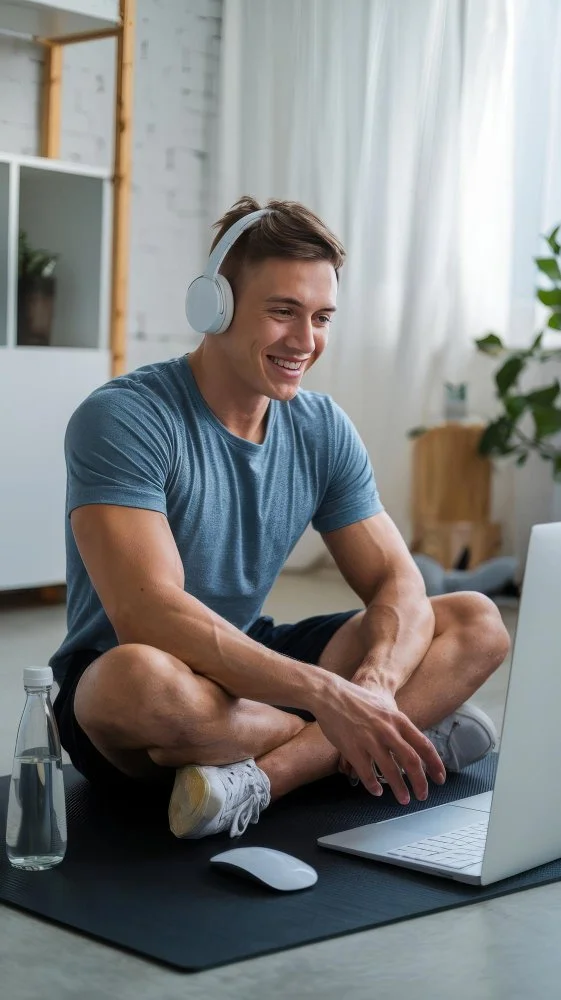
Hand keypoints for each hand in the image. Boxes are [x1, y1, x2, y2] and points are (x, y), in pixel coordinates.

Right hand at [312, 675, 445, 803]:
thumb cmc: (358, 700)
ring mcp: (369, 740)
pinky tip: (376, 791)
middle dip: (420, 782)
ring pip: (390, 771)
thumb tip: (411, 744)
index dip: (434, 764)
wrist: (331, 694)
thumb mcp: (384, 708)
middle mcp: (387, 730)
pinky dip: (373, 785)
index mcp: (398, 719)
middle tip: (423, 795)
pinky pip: (366, 773)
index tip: (440, 778)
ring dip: (399, 789)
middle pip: (411, 761)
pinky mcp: (352, 748)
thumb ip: (398, 725)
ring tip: (404, 799)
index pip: (423, 745)